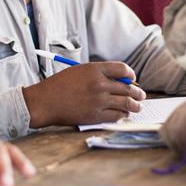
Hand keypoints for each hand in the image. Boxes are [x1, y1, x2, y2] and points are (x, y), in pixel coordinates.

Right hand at [22, 61, 145, 127]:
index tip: (132, 78)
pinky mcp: (96, 115)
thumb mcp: (78, 71)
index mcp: (94, 69)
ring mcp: (98, 101)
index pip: (123, 69)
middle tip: (140, 95)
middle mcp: (99, 84)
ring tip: (137, 106)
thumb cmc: (59, 85)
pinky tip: (123, 114)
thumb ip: (98, 74)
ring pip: (127, 103)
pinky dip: (123, 115)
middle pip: (128, 87)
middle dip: (137, 92)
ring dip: (135, 105)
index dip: (131, 74)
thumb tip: (119, 81)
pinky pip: (117, 115)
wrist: (45, 102)